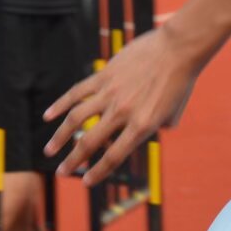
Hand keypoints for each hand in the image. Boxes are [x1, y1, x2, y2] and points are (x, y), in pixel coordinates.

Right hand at [42, 24, 197, 184]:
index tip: (86, 181)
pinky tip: (49, 115)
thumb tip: (144, 133)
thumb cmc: (181, 82)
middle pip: (90, 142)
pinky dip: (61, 104)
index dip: (98, 172)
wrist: (178, 49)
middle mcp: (123, 112)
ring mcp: (111, 93)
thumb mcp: (173, 114)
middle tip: (61, 172)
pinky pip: (77, 92)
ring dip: (60, 137)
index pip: (114, 157)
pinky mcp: (104, 75)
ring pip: (77, 118)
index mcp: (142, 126)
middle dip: (73, 161)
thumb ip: (157, 128)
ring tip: (49, 150)